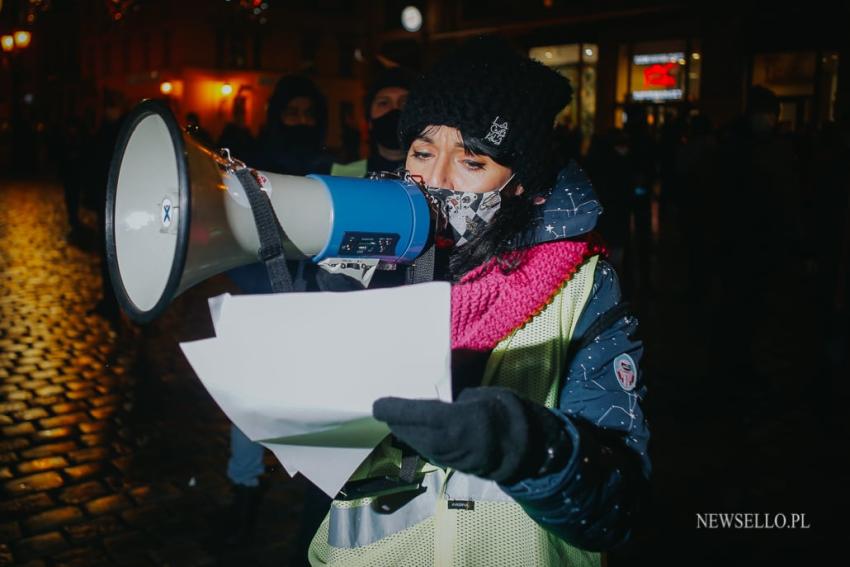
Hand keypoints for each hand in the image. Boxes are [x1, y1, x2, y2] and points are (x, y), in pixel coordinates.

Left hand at [373, 387, 565, 483]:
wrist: (524, 448)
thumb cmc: (502, 411)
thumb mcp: (478, 396)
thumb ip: (450, 400)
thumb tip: (427, 394)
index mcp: (456, 420)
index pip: (414, 415)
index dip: (392, 410)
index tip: (376, 404)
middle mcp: (446, 442)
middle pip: (407, 430)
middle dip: (393, 419)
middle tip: (384, 406)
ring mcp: (446, 457)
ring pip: (413, 442)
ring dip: (402, 430)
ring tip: (394, 417)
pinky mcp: (448, 464)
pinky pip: (424, 449)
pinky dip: (414, 439)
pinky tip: (413, 430)